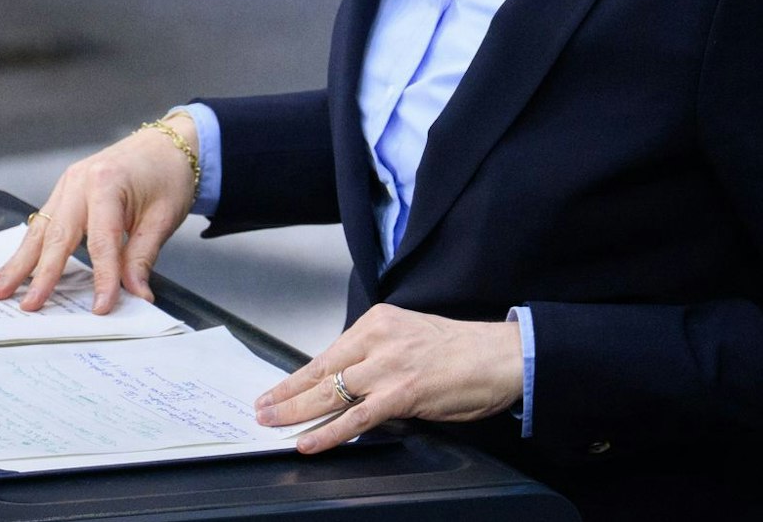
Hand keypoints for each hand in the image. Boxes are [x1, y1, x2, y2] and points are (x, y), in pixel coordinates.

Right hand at [0, 115, 198, 313]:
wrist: (168, 143)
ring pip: (40, 229)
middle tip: (27, 305)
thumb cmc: (168, 174)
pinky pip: (44, 222)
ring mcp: (68, 184)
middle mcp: (79, 181)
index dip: (101, 278)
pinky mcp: (65, 190)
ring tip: (0, 288)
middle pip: (56, 236)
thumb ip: (142, 258)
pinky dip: (29, 247)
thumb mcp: (163, 218)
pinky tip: (14, 265)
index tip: (100, 308)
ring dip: (20, 262)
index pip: (101, 242)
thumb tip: (134, 294)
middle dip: (39, 274)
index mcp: (106, 184)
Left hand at [254, 305, 523, 452]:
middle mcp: (378, 338)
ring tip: (272, 421)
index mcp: (377, 322)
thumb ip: (376, 357)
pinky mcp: (402, 392)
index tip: (276, 389)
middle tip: (261, 406)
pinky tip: (309, 440)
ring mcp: (388, 365)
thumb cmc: (461, 351)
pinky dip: (328, 431)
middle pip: (320, 370)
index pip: (327, 353)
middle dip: (285, 392)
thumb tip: (347, 384)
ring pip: (330, 391)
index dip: (297, 376)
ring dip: (296, 410)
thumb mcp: (408, 338)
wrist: (501, 356)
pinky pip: (356, 417)